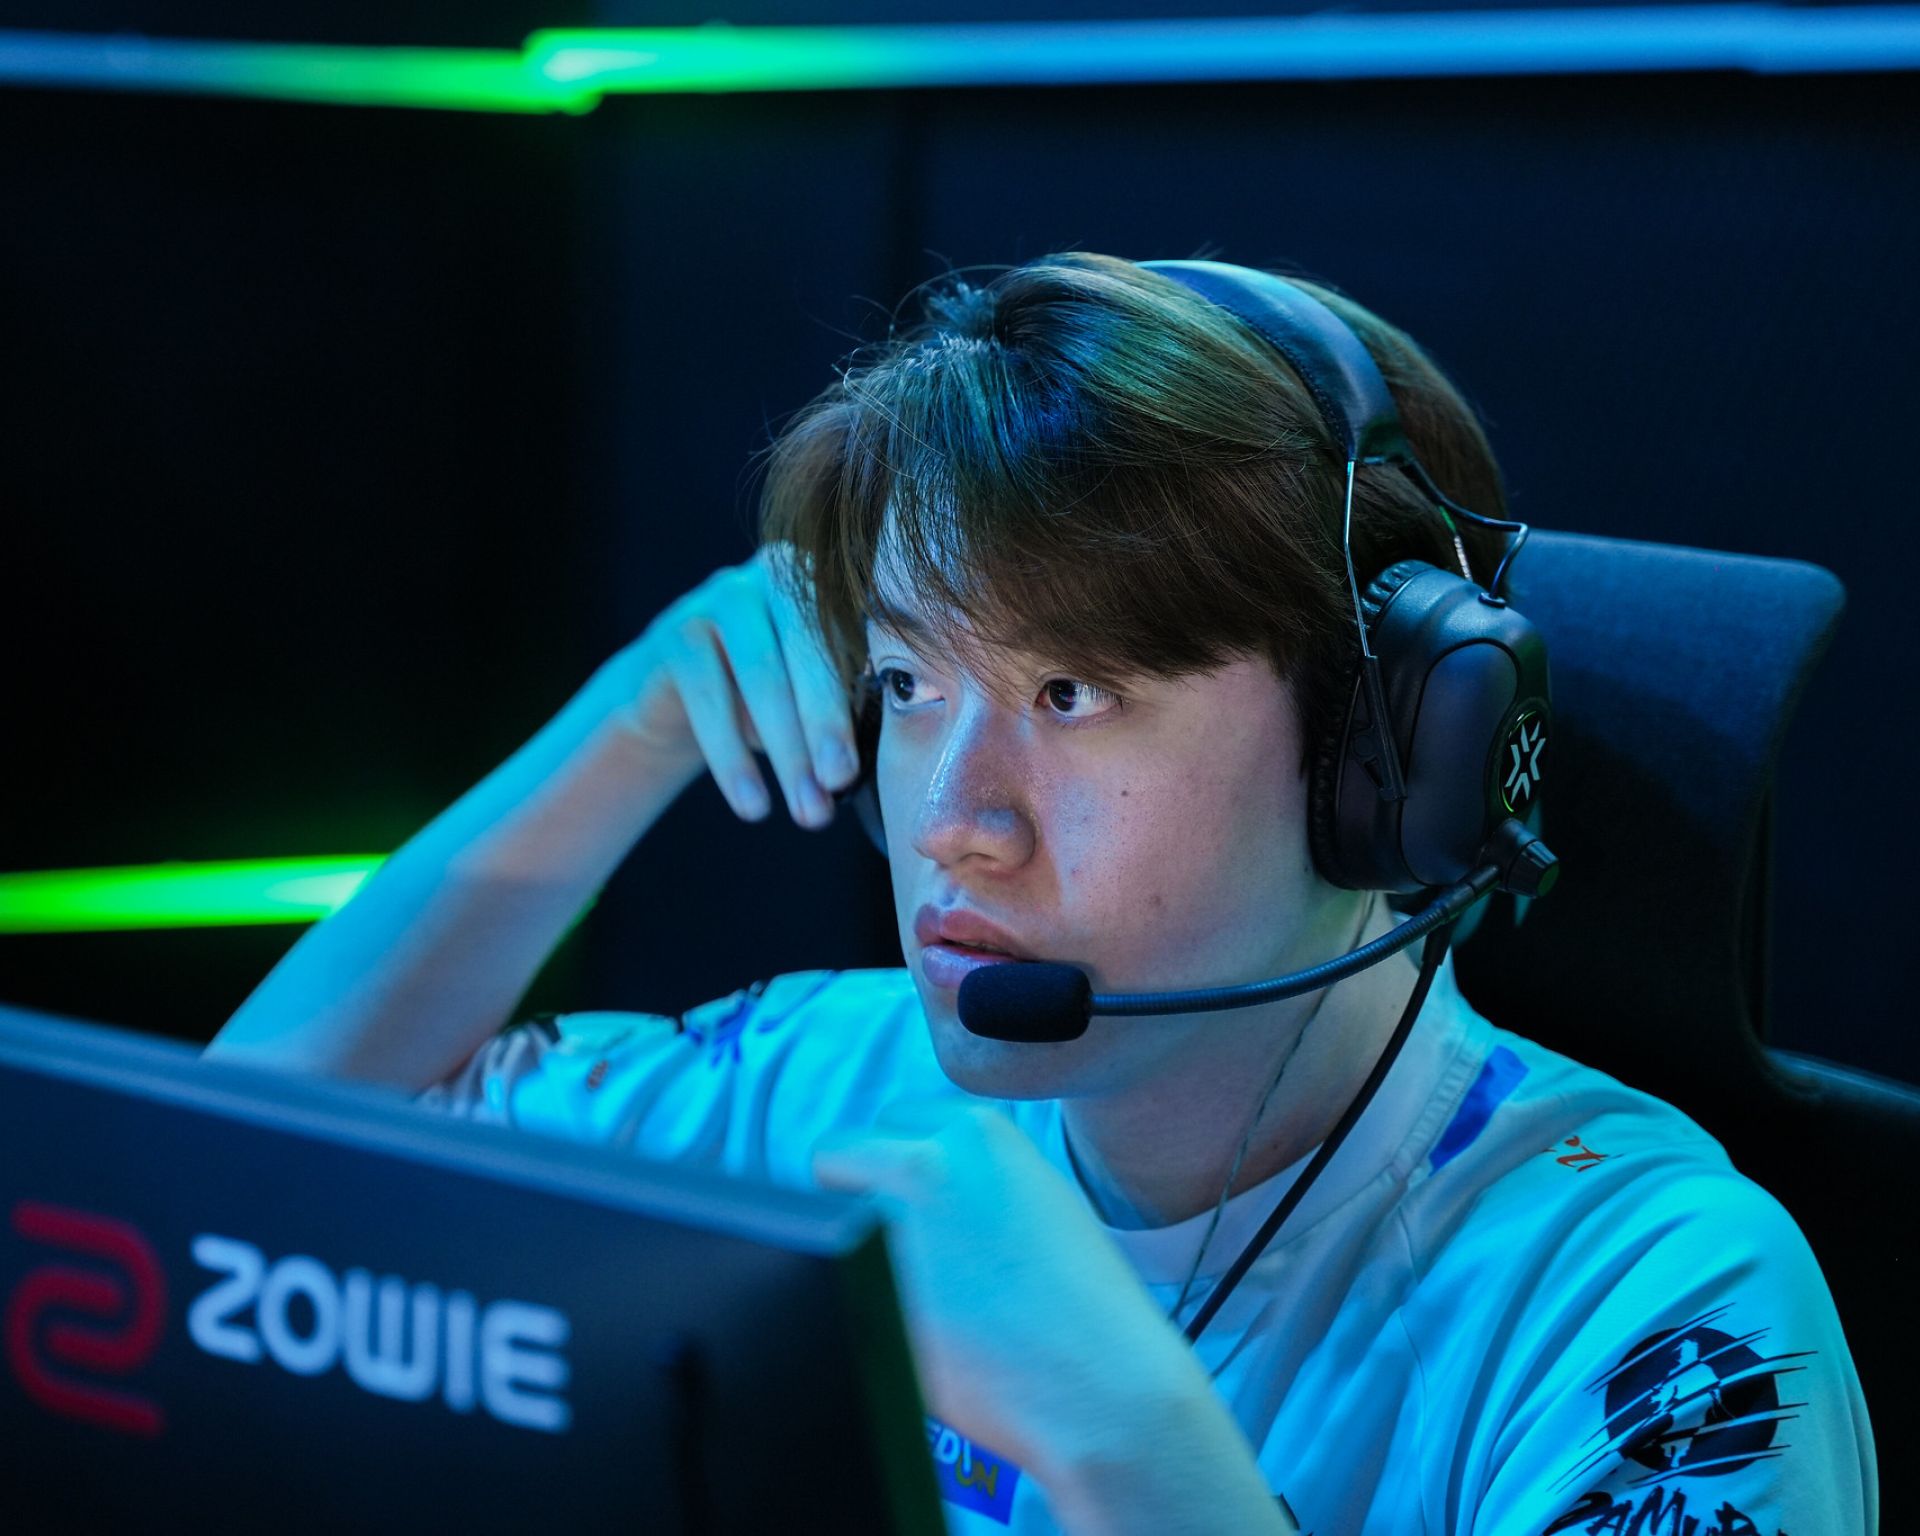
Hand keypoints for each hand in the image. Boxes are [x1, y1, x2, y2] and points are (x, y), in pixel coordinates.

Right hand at [596, 544, 858, 827]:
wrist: (678, 701)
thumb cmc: (770, 703)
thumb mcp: (815, 702)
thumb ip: (850, 709)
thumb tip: (877, 756)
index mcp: (832, 585)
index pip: (855, 642)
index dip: (858, 706)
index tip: (857, 771)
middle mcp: (779, 574)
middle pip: (810, 649)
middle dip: (825, 724)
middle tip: (837, 785)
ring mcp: (723, 595)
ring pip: (760, 672)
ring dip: (786, 748)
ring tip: (805, 810)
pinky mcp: (675, 628)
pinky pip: (707, 693)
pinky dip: (731, 756)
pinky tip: (752, 803)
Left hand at [812, 1100, 1210, 1482]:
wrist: (1101, 1382)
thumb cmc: (1083, 1300)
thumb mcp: (1036, 1194)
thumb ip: (969, 1169)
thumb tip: (908, 1175)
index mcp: (974, 1133)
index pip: (890, 1119)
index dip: (894, 1160)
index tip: (909, 1200)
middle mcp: (923, 1164)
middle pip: (837, 1154)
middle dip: (853, 1193)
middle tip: (890, 1243)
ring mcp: (888, 1225)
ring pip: (824, 1221)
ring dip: (845, 1247)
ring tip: (911, 1293)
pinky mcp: (864, 1291)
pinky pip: (832, 1284)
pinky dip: (854, 1304)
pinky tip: (914, 1331)